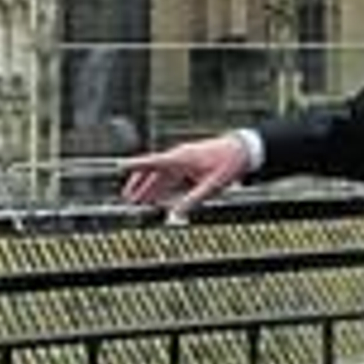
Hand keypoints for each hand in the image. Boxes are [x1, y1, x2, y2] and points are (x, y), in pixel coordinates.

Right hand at [120, 133, 250, 220]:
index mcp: (181, 158)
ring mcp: (183, 160)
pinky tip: (157, 196)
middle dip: (139, 185)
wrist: (243, 149)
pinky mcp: (189, 164)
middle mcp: (179, 157)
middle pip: (153, 172)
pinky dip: (161, 186)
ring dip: (149, 187)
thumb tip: (176, 214)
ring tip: (137, 200)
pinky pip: (170, 176)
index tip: (120, 166)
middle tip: (127, 199)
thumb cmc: (228, 162)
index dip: (136, 165)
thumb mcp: (212, 185)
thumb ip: (193, 200)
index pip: (153, 162)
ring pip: (160, 175)